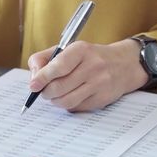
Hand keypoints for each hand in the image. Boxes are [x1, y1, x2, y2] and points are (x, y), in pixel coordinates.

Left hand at [28, 39, 148, 111]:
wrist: (123, 64)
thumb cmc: (88, 57)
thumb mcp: (67, 49)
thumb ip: (44, 59)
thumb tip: (33, 77)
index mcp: (81, 50)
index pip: (58, 66)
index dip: (42, 77)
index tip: (33, 86)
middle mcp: (92, 66)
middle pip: (59, 87)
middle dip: (45, 92)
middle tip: (43, 91)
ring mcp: (99, 84)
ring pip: (66, 101)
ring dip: (54, 101)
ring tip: (54, 95)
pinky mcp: (102, 99)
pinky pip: (76, 107)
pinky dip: (67, 105)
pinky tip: (70, 96)